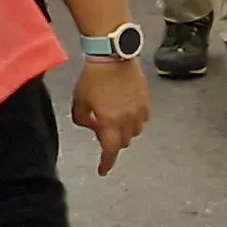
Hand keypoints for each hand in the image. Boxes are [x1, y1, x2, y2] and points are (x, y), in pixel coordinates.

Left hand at [68, 57, 146, 175]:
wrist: (114, 56)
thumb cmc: (93, 78)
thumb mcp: (79, 100)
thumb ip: (83, 118)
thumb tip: (91, 125)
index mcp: (110, 122)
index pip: (110, 151)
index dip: (106, 163)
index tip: (103, 170)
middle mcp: (128, 120)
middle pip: (123, 142)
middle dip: (112, 143)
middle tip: (101, 132)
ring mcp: (140, 111)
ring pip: (135, 132)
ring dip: (124, 132)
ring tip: (114, 121)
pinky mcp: (147, 100)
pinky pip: (143, 118)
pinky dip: (134, 121)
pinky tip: (125, 111)